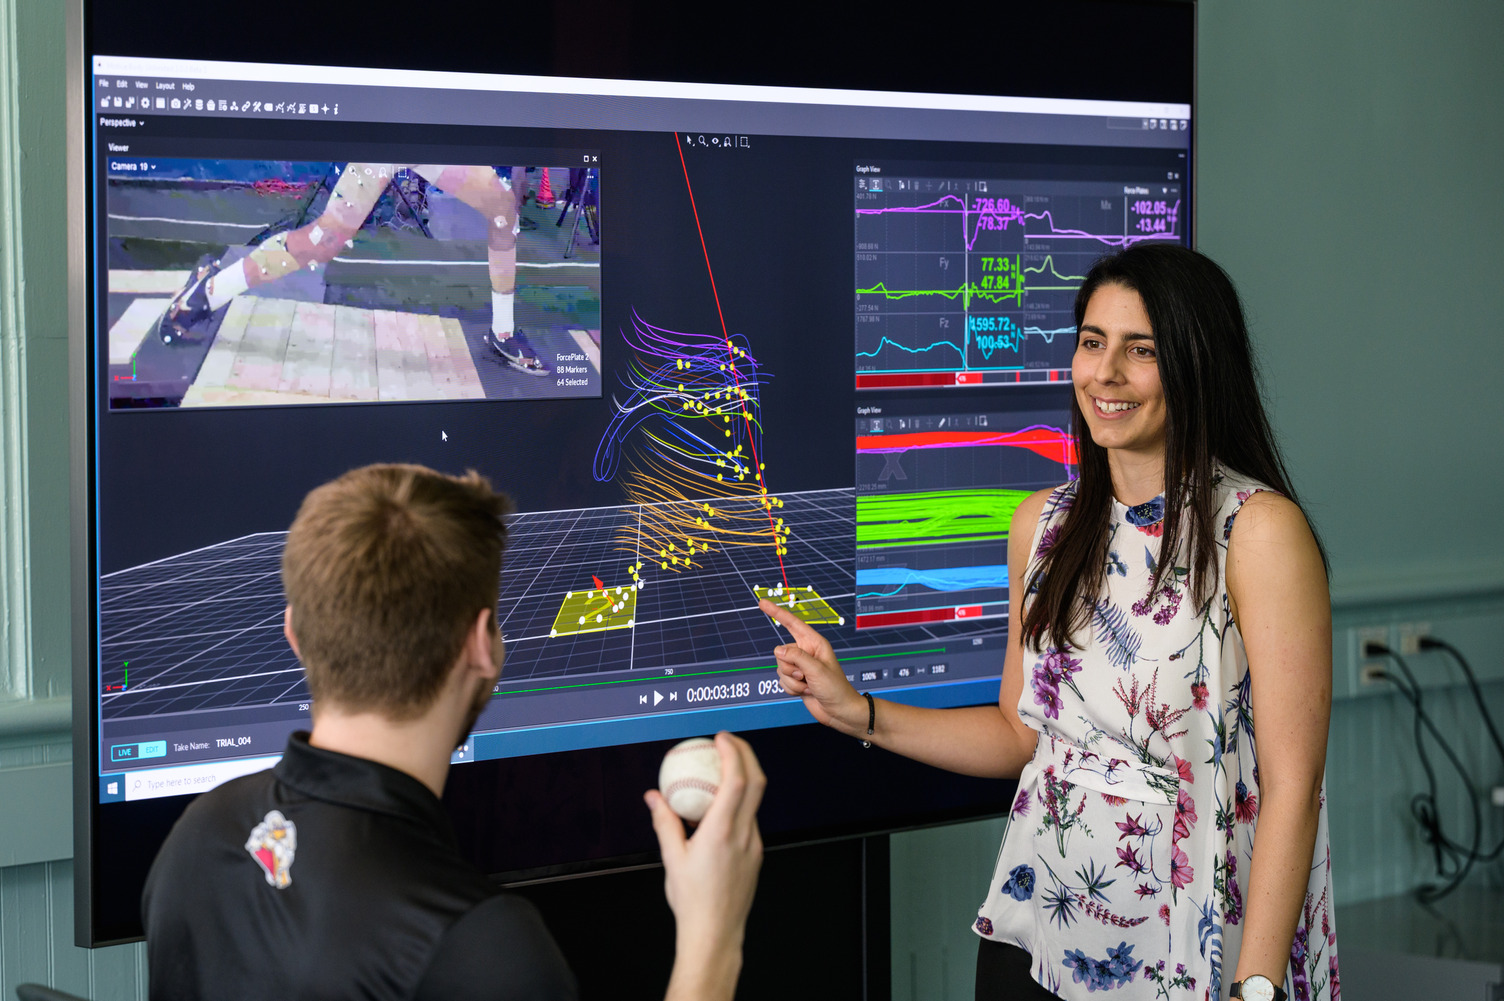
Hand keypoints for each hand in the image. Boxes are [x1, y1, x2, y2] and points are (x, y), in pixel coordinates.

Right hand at [646, 731, 764, 998]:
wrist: (716, 933)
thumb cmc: (691, 900)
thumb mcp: (672, 858)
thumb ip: (664, 822)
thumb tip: (653, 796)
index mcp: (721, 832)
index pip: (736, 781)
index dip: (733, 753)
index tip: (720, 738)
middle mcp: (743, 834)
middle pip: (756, 782)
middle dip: (746, 754)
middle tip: (726, 740)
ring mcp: (754, 844)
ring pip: (755, 800)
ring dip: (744, 777)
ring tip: (723, 766)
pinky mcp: (756, 854)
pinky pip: (750, 818)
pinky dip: (740, 801)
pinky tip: (721, 804)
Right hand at [760, 598, 864, 732]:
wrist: (839, 712)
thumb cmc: (836, 689)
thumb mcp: (817, 670)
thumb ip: (796, 657)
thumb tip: (778, 650)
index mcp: (814, 643)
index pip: (792, 623)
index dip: (776, 612)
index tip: (762, 603)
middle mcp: (805, 652)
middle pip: (781, 652)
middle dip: (791, 668)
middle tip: (807, 677)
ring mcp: (800, 667)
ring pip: (780, 668)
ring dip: (793, 682)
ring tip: (809, 686)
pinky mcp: (796, 680)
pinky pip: (781, 681)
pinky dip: (792, 689)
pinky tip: (806, 692)